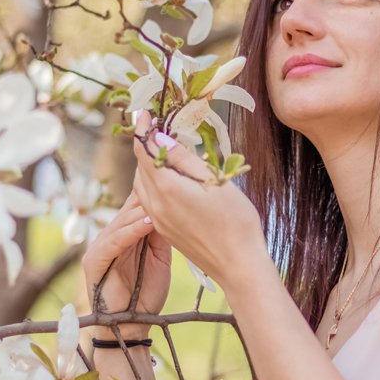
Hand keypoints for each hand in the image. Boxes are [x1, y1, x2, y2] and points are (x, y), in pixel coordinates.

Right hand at [82, 190, 170, 339]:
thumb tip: (171, 209)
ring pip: (123, 221)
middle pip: (129, 208)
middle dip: (149, 196)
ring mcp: (100, 247)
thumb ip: (160, 234)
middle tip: (170, 182)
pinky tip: (148, 221)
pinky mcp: (95, 261)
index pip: (137, 206)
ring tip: (163, 199)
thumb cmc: (146, 294)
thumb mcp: (160, 257)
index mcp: (125, 234)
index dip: (154, 193)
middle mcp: (111, 236)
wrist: (130, 325)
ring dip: (143, 210)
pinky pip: (115, 241)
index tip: (175, 180)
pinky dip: (131, 231)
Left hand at [132, 112, 265, 291]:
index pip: (144, 151)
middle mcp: (156, 205)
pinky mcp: (165, 231)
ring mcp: (158, 220)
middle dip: (146, 146)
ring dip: (149, 166)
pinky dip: (154, 185)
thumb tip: (162, 138)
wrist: (239, 266)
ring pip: (143, 185)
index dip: (142, 129)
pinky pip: (150, 201)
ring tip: (166, 153)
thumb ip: (185, 160)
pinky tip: (171, 181)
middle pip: (141, 167)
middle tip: (159, 129)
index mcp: (167, 189)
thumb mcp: (215, 182)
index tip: (143, 113)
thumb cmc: (236, 222)